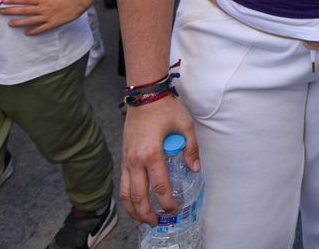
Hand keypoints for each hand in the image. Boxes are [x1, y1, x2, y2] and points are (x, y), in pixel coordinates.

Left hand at [1, 0, 91, 34]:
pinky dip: (33, 31)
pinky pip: (40, 29)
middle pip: (24, 10)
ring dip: (19, 22)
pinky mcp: (52, 23)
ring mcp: (47, 16)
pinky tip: (26, 32)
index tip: (5, 1)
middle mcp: (43, 8)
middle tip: (2, 12)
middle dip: (12, 11)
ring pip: (30, 20)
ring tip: (10, 23)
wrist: (80, 2)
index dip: (14, 0)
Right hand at [121, 96, 198, 223]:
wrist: (144, 95)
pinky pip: (123, 182)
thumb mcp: (185, 125)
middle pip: (138, 196)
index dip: (167, 202)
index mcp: (152, 154)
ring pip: (125, 192)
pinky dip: (126, 196)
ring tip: (142, 220)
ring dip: (132, 209)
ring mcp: (127, 158)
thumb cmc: (165, 108)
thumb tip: (194, 168)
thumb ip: (191, 149)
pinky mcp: (123, 156)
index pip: (160, 187)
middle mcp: (136, 160)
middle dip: (147, 213)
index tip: (174, 209)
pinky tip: (133, 203)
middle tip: (156, 222)